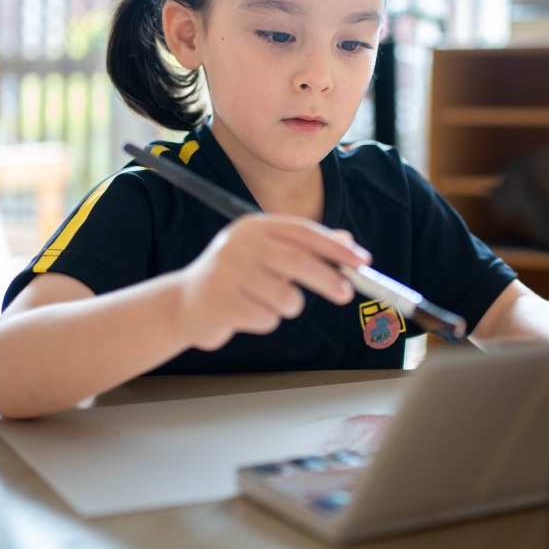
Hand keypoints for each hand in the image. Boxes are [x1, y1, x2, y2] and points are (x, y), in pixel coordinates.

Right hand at [175, 214, 370, 350]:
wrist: (185, 303)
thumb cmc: (235, 278)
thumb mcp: (267, 254)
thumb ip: (304, 247)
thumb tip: (346, 241)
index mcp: (254, 227)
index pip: (303, 232)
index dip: (336, 247)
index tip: (363, 260)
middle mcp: (239, 244)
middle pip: (298, 262)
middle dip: (329, 279)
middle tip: (346, 293)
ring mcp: (227, 273)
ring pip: (286, 297)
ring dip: (288, 307)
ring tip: (267, 303)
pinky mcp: (222, 303)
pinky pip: (267, 318)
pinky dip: (266, 321)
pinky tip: (245, 314)